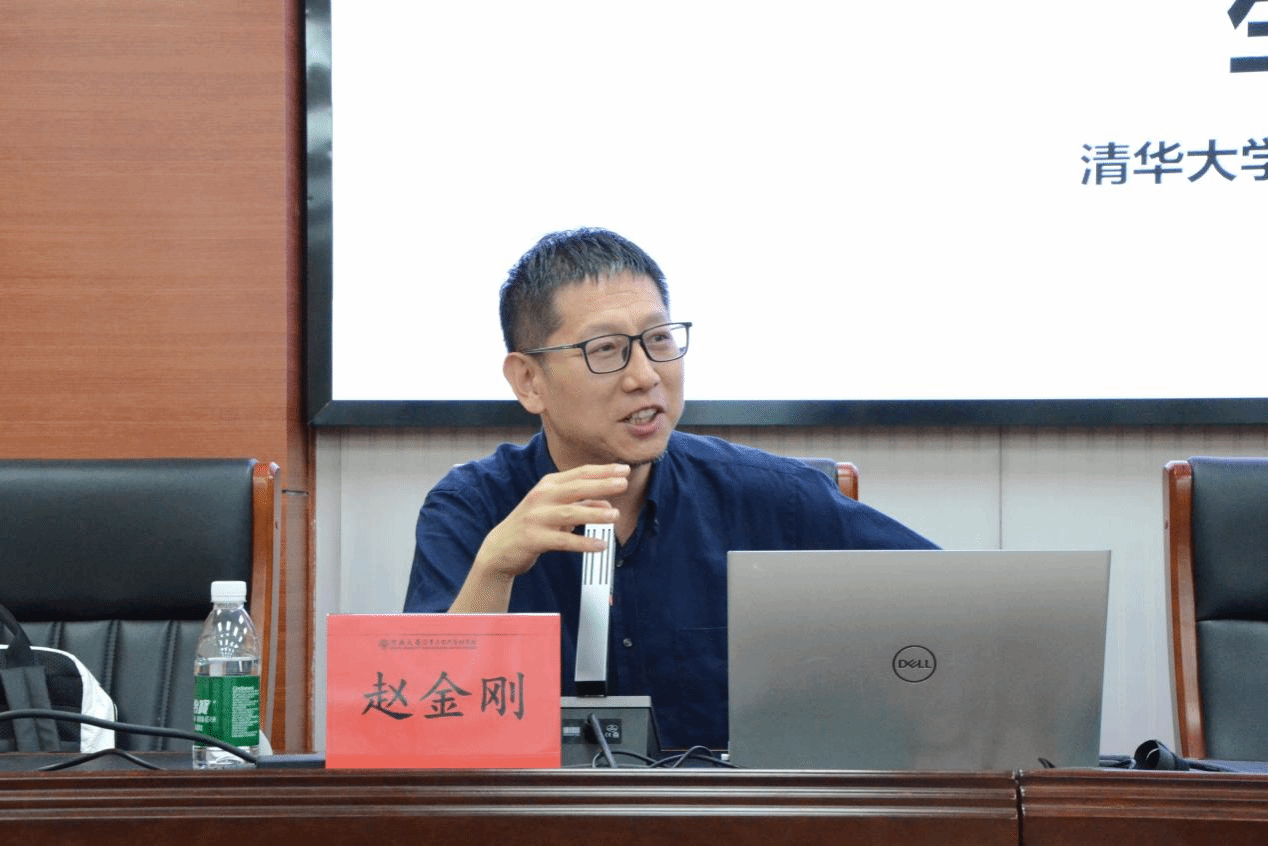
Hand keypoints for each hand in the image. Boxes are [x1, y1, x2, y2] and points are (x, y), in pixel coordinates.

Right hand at [448, 464, 627, 612]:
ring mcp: (536, 517)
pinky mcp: (534, 538)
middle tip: (623, 483)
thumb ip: (581, 504)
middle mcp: (542, 497)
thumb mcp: (556, 509)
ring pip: (570, 512)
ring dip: (594, 513)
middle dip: (602, 484)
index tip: (623, 469)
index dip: (603, 471)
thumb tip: (607, 504)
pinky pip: (563, 540)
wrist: (500, 548)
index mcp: (548, 485)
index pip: (580, 473)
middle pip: (576, 487)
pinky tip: (600, 545)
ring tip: (614, 515)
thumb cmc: (532, 525)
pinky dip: (583, 542)